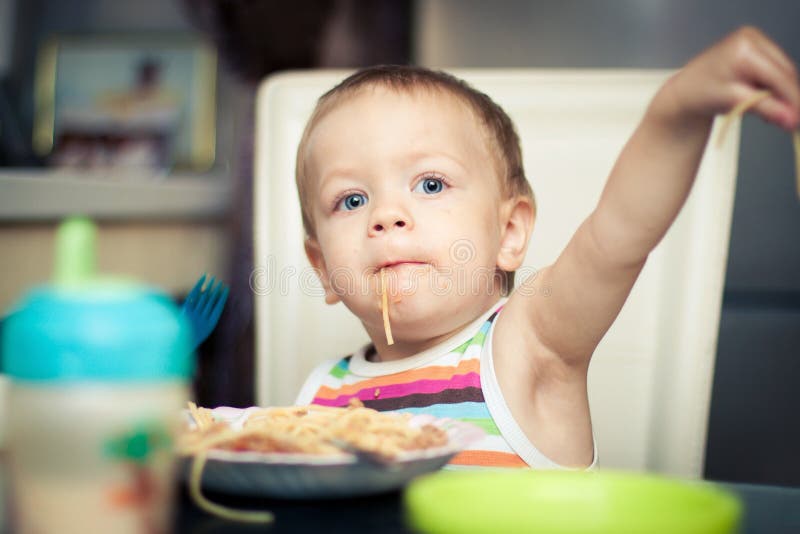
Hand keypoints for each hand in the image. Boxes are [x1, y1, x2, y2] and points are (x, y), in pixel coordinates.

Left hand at [657, 26, 799, 130]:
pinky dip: (773, 90)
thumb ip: (765, 109)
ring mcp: (754, 42)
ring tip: (771, 116)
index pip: (778, 75)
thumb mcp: (733, 101)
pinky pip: (774, 72)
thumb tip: (791, 120)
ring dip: (781, 96)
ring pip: (781, 73)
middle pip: (784, 72)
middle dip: (788, 98)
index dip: (792, 98)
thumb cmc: (700, 93)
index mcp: (744, 48)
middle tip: (790, 123)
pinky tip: (766, 104)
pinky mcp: (756, 50)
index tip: (797, 120)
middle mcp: (751, 39)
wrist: (685, 90)